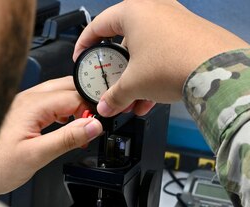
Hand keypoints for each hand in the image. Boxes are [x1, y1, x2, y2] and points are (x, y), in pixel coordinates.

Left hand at [0, 77, 102, 194]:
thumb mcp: (36, 155)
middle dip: (85, 102)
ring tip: (82, 127)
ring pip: (57, 94)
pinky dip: (61, 112)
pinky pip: (47, 104)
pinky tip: (64, 126)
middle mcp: (27, 99)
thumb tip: (93, 125)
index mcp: (32, 105)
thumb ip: (67, 138)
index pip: (74, 96)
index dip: (92, 109)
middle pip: (67, 88)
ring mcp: (22, 104)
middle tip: (95, 123)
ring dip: (74, 107)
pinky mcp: (20, 113)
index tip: (100, 125)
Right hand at [74, 0, 248, 116]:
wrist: (217, 70)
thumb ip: (113, 96)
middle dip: (116, 70)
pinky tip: (150, 98)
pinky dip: (153, 74)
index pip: (97, 25)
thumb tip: (105, 106)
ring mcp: (174, 20)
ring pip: (144, 51)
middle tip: (110, 85)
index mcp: (133, 11)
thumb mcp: (133, 83)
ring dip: (135, 77)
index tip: (81, 60)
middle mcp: (153, 9)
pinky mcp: (188, 34)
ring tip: (132, 101)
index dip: (84, 45)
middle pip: (123, 41)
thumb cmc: (172, 63)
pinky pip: (162, 53)